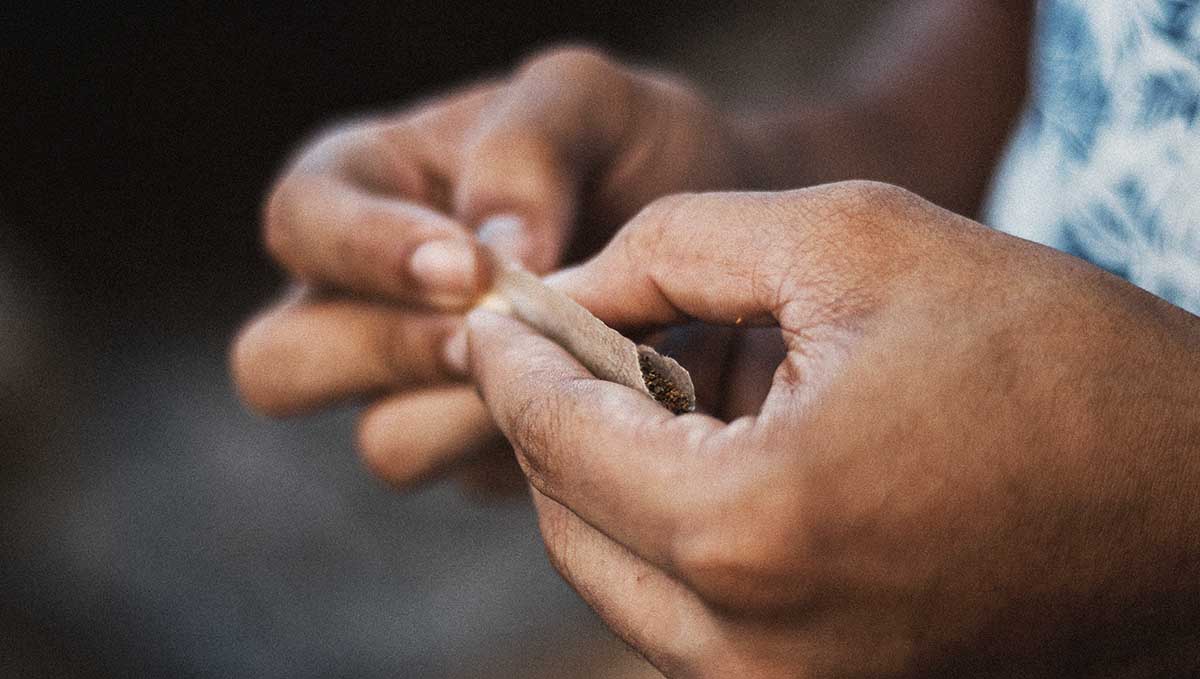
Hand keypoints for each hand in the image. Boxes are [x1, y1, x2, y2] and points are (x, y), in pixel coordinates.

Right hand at [229, 46, 753, 490]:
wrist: (701, 226)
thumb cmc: (628, 150)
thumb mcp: (590, 104)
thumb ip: (528, 147)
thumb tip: (499, 253)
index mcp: (364, 189)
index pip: (300, 222)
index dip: (366, 252)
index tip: (471, 267)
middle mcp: (364, 298)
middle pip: (278, 363)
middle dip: (387, 355)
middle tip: (488, 334)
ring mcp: (414, 387)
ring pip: (383, 441)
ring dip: (471, 415)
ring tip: (568, 368)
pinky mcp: (474, 447)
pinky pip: (472, 480)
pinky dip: (530, 452)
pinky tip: (601, 407)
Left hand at [467, 182, 1199, 675]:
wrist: (1190, 500)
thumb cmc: (1047, 358)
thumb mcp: (855, 244)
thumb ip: (677, 249)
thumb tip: (567, 294)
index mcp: (750, 525)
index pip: (556, 436)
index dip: (514, 363)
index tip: (496, 319)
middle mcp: (748, 646)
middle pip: (567, 514)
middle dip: (559, 415)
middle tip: (586, 335)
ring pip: (615, 573)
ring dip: (614, 471)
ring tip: (678, 386)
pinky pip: (680, 610)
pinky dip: (668, 523)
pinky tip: (721, 448)